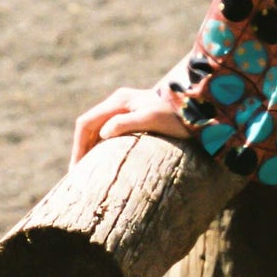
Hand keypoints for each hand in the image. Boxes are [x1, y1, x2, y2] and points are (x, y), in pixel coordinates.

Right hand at [70, 86, 193, 170]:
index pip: (86, 123)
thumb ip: (126, 123)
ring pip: (98, 130)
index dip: (78, 146)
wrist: (200, 111)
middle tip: (76, 177)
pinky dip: (101, 148)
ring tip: (85, 173)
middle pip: (89, 127)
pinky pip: (109, 133)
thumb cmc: (177, 118)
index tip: (76, 169)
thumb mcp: (151, 120)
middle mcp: (119, 102)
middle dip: (80, 150)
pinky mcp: (134, 117)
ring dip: (90, 149)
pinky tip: (102, 164)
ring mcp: (126, 108)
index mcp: (119, 100)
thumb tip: (102, 134)